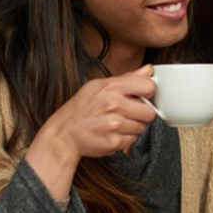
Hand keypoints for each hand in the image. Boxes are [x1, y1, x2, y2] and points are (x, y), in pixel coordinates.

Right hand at [25, 64, 156, 199]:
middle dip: (141, 114)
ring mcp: (114, 125)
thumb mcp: (99, 86)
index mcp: (111, 88)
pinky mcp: (114, 142)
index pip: (148, 86)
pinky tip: (112, 133)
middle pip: (149, 112)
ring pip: (142, 127)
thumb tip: (148, 69)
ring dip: (132, 127)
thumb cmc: (81, 108)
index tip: (141, 96)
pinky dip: (125, 139)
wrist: (63, 133)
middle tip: (127, 113)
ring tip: (116, 123)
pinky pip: (133, 140)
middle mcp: (114, 105)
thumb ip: (127, 78)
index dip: (147, 92)